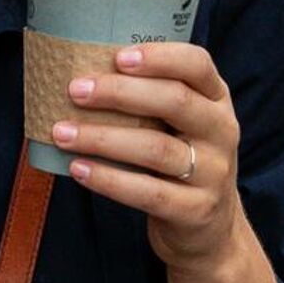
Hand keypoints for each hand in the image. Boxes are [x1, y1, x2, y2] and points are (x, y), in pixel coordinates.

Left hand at [51, 42, 246, 277]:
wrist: (211, 225)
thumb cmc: (178, 155)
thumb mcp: (178, 120)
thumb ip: (147, 96)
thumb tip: (81, 73)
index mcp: (215, 98)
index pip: (197, 64)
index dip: (159, 57)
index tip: (117, 57)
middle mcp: (221, 130)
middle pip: (175, 101)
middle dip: (120, 92)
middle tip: (75, 91)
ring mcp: (213, 172)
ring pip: (156, 148)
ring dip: (102, 138)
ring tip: (62, 133)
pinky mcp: (197, 210)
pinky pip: (149, 192)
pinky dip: (109, 179)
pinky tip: (78, 169)